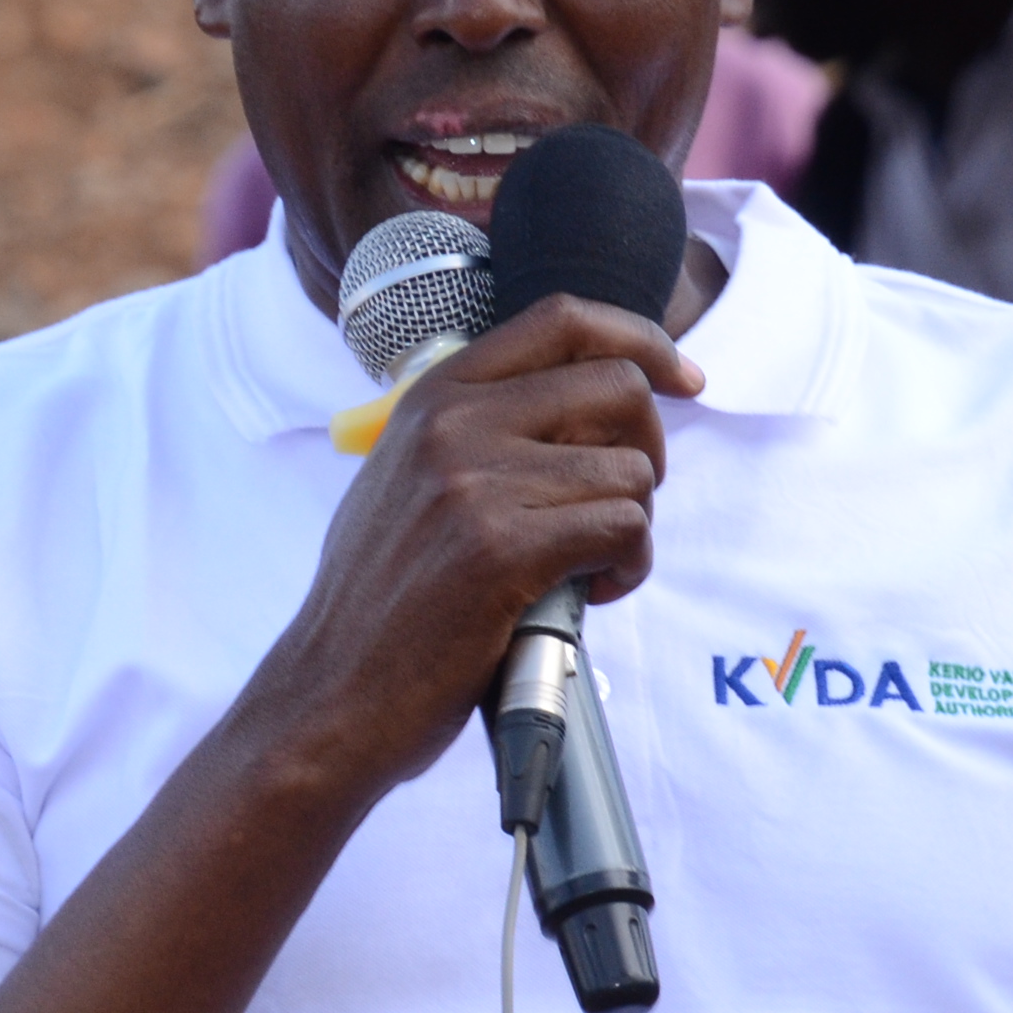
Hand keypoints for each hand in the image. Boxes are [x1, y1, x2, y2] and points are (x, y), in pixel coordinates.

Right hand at [262, 295, 702, 800]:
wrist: (330, 693)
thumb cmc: (378, 604)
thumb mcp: (403, 480)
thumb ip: (475, 433)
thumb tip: (577, 414)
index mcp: (432, 397)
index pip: (561, 320)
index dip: (641, 341)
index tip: (681, 379)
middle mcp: (452, 423)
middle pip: (616, 386)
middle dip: (649, 448)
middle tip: (625, 506)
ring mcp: (475, 481)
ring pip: (629, 470)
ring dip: (634, 528)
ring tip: (592, 571)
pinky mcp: (502, 548)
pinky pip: (623, 527)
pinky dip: (628, 566)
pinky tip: (592, 594)